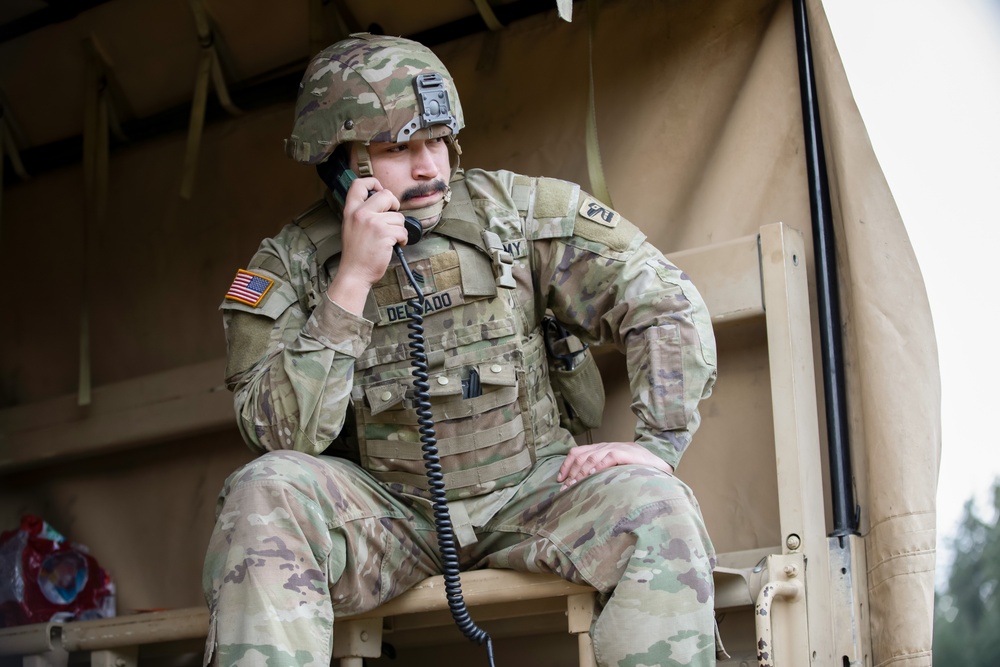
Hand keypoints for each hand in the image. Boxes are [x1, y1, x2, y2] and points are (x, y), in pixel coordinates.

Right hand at [328, 177, 407, 313]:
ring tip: (389, 239)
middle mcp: (360, 213)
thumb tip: (384, 201)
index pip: (359, 183)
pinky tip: (394, 245)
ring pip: (398, 216)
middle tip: (392, 219)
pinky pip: (403, 231)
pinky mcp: (384, 234)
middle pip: (386, 194)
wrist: (354, 273)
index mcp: (350, 210)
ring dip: (399, 229)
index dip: (374, 183)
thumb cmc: (356, 253)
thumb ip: (363, 212)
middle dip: (394, 205)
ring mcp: (372, 223)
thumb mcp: (351, 226)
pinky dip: (403, 240)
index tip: (380, 192)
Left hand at [556, 442, 673, 490]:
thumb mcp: (615, 468)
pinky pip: (606, 459)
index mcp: (600, 449)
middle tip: (566, 490)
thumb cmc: (636, 468)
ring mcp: (614, 449)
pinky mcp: (624, 453)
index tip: (560, 481)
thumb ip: (601, 471)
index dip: (566, 466)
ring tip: (575, 487)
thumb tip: (584, 486)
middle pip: (580, 457)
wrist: (659, 462)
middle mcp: (604, 447)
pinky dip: (597, 468)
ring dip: (580, 474)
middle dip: (571, 474)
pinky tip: (591, 478)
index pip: (576, 453)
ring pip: (590, 459)